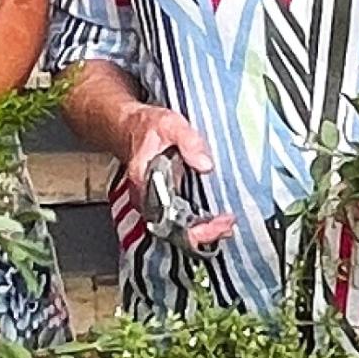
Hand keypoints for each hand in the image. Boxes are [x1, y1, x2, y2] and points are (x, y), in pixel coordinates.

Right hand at [122, 103, 236, 252]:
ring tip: (227, 223)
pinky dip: (199, 222)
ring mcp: (154, 202)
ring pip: (177, 228)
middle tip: (228, 223)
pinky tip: (216, 218)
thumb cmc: (146, 126)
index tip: (217, 223)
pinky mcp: (162, 200)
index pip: (169, 220)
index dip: (195, 229)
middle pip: (175, 231)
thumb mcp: (170, 124)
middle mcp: (147, 199)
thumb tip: (205, 164)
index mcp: (144, 183)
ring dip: (204, 230)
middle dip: (206, 233)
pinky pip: (179, 219)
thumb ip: (189, 141)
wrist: (130, 126)